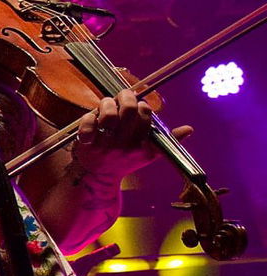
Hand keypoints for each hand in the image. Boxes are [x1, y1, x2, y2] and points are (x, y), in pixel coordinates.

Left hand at [70, 88, 190, 183]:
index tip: (138, 107)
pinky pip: (87, 123)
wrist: (99, 179)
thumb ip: (168, 140)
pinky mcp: (86, 145)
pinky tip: (92, 118)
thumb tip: (189, 129)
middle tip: (123, 96)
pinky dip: (88, 117)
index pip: (146, 116)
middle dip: (126, 97)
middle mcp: (124, 145)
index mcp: (141, 146)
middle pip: (129, 110)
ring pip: (108, 115)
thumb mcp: (149, 154)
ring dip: (107, 104)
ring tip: (106, 105)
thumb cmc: (126, 160)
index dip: (142, 106)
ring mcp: (104, 145)